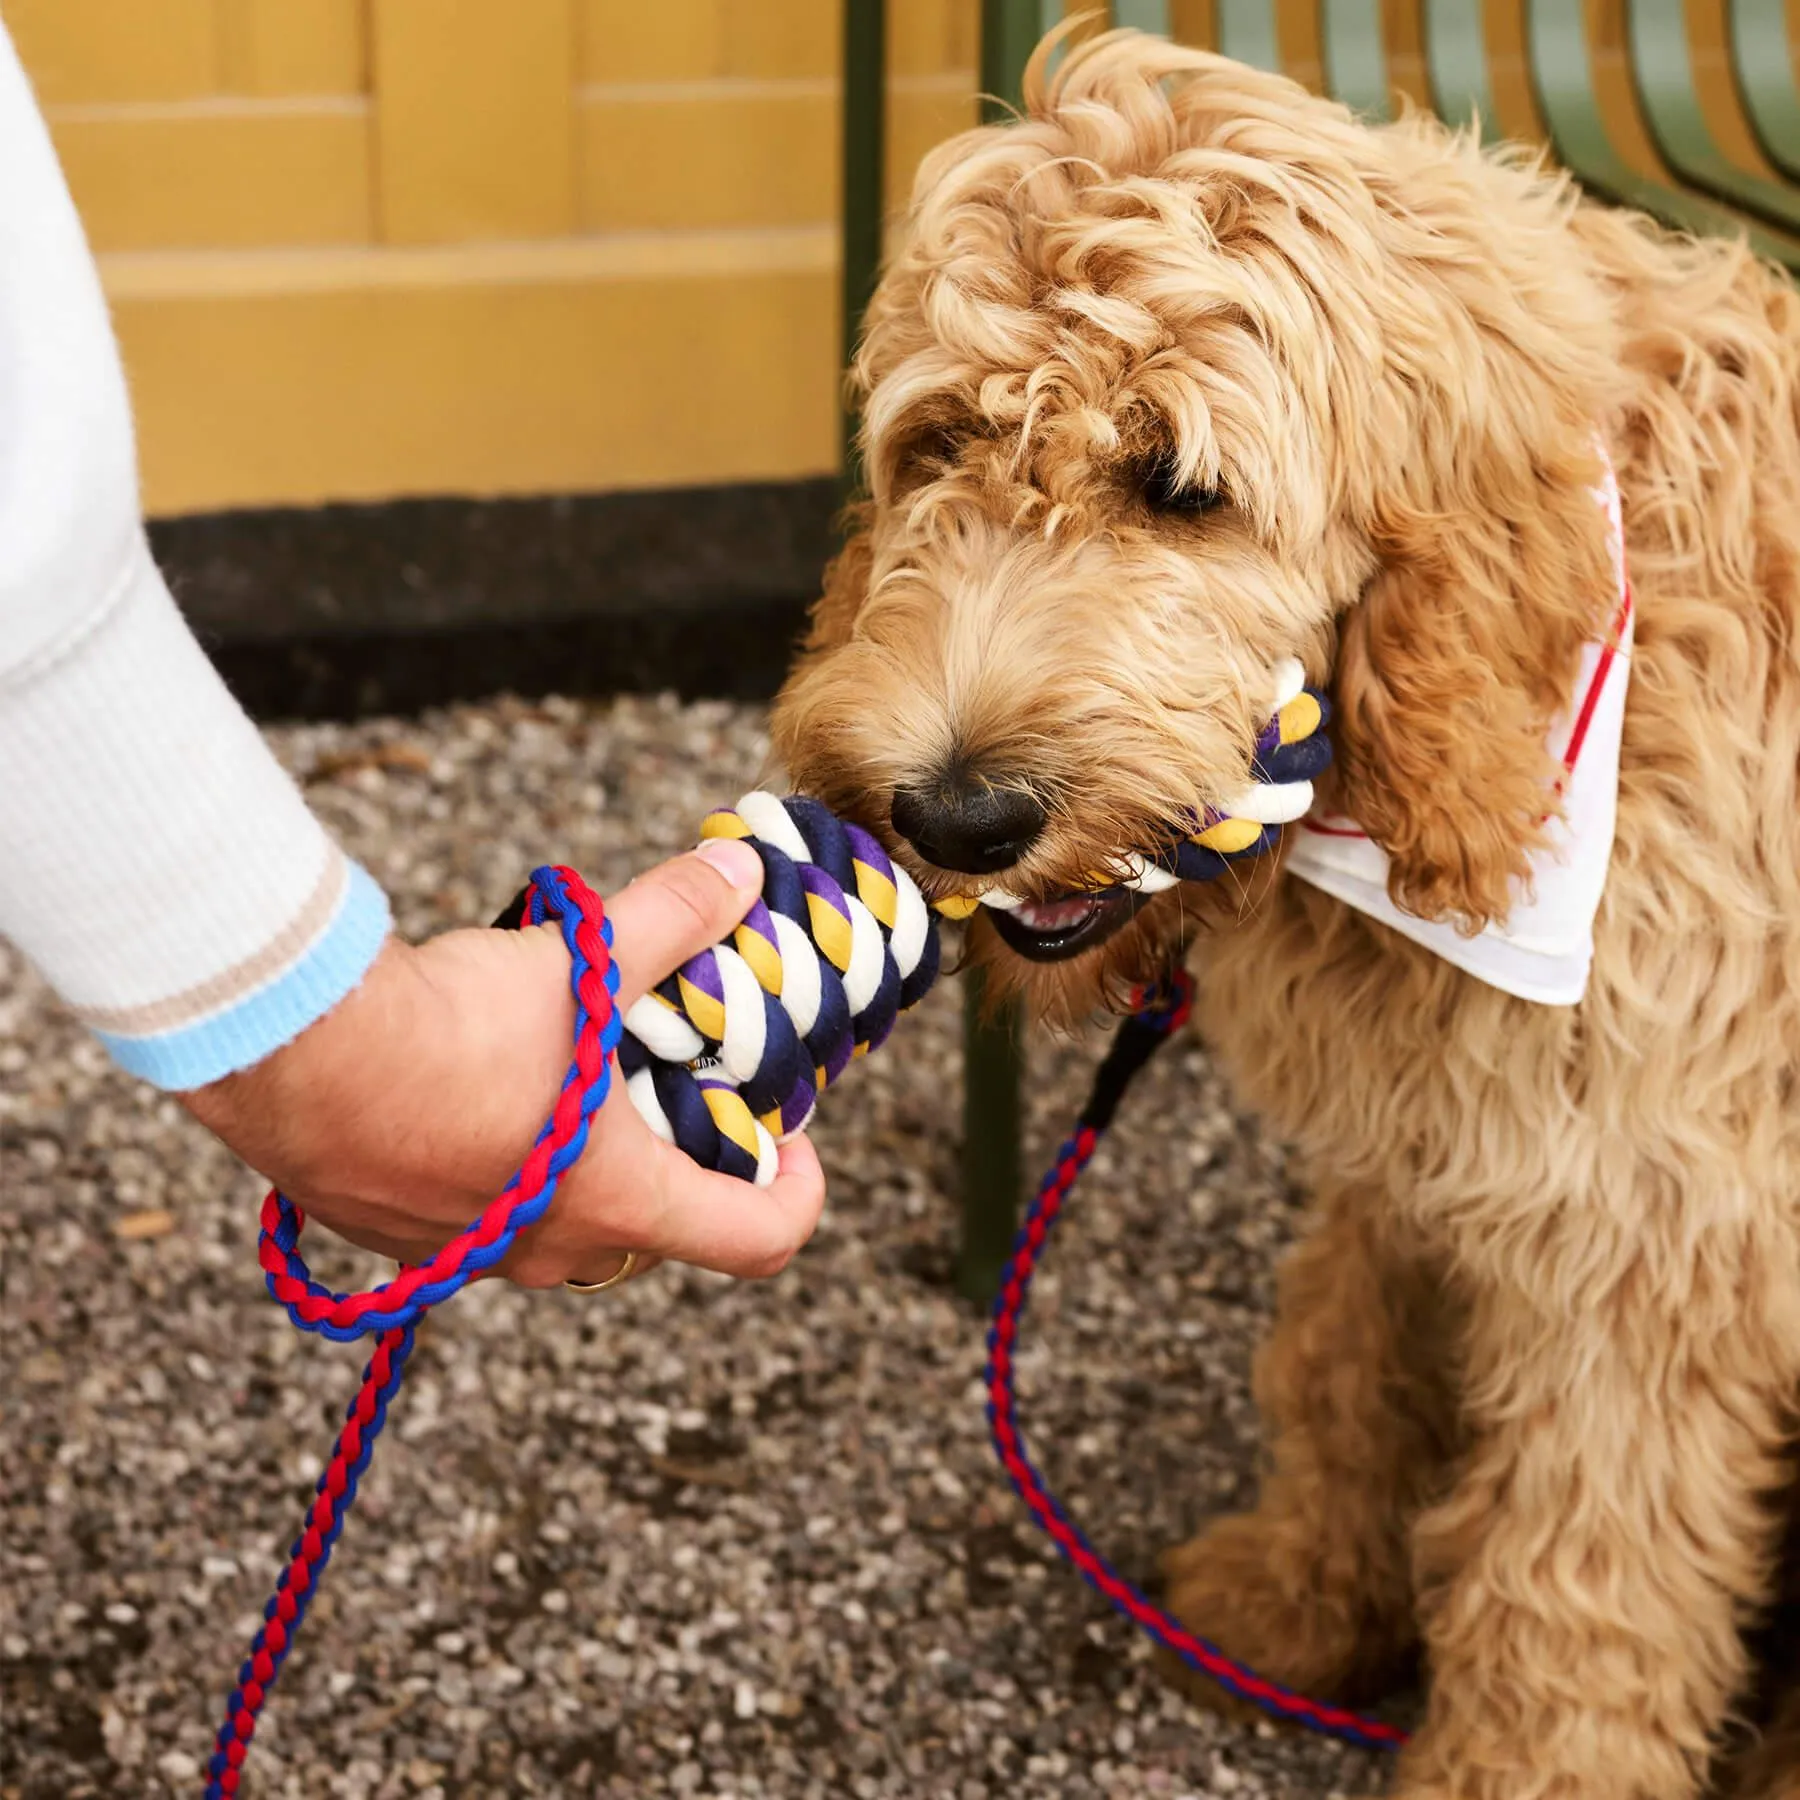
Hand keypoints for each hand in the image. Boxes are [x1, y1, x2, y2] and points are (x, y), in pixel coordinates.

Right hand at [180, 838, 824, 1286]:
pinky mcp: (401, 1239)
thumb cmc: (447, 1028)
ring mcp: (471, 1255)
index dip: (799, 1193)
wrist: (290, 1055)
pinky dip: (510, 1166)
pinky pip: (486, 1218)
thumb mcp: (583, 964)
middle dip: (688, 1161)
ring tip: (581, 1072)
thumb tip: (740, 872)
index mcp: (621, 1201)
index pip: (760, 1240)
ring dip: (594, 1162)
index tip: (791, 1137)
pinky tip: (485, 1086)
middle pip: (664, 1230)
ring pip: (570, 1225)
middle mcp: (551, 1250)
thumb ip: (674, 918)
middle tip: (681, 1083)